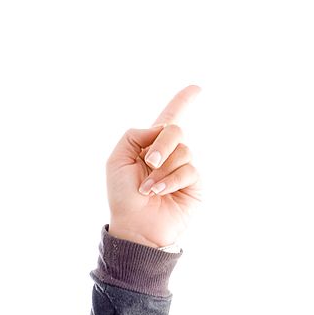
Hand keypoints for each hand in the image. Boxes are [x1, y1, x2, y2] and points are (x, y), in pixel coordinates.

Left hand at [105, 84, 202, 247]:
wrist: (135, 227)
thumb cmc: (122, 196)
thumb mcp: (117, 160)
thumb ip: (134, 135)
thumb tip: (162, 129)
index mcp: (149, 146)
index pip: (168, 119)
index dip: (181, 102)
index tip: (196, 88)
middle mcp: (169, 155)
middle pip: (175, 130)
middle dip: (162, 144)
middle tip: (149, 161)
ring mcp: (183, 169)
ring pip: (183, 150)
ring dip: (162, 170)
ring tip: (148, 189)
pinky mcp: (194, 184)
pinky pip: (188, 170)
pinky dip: (170, 180)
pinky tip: (158, 193)